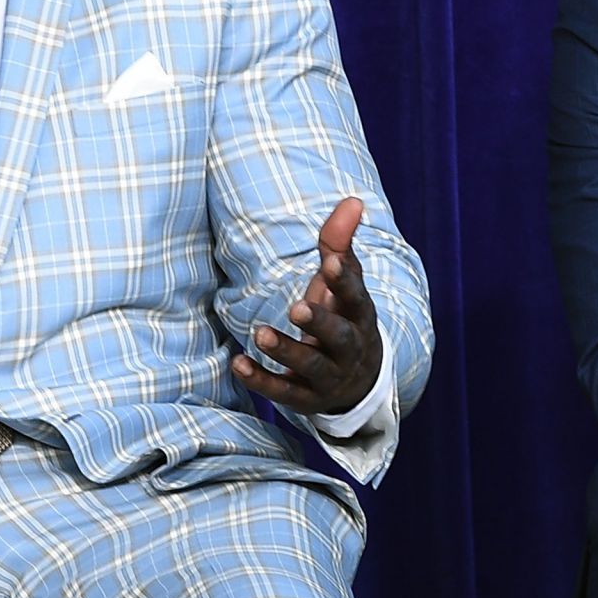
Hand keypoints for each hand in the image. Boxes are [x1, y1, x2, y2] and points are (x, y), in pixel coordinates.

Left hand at [231, 198, 383, 415]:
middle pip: (338, 336)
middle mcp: (349, 348)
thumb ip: (341, 243)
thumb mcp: (343, 283)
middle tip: (296, 308)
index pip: (357, 297)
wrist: (357, 381)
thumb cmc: (343, 317)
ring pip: (310, 367)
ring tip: (260, 333)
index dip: (344, 281)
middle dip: (318, 323)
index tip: (330, 263)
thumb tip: (353, 199)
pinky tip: (238, 363)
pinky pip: (284, 392)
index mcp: (359, 315)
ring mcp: (328, 376)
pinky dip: (261, 380)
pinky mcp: (305, 398)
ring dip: (286, 351)